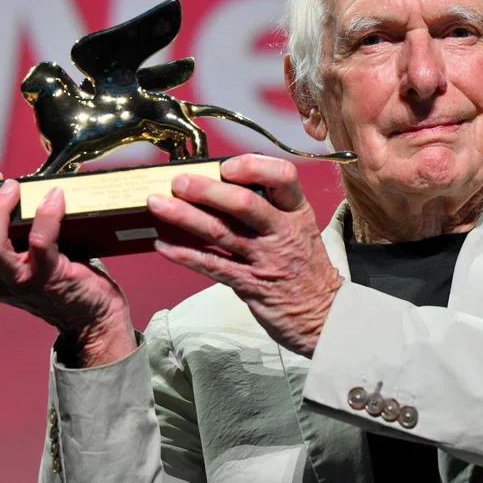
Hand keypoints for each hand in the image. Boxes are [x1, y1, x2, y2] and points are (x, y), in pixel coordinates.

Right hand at [0, 161, 135, 365]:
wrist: (97, 320)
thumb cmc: (71, 280)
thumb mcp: (37, 257)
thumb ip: (26, 232)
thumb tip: (35, 187)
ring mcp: (20, 284)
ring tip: (14, 186)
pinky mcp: (49, 280)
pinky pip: (40, 244)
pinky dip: (46, 216)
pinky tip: (56, 197)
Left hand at [147, 154, 342, 356]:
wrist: (325, 316)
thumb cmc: (307, 269)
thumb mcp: (301, 230)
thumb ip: (270, 209)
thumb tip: (221, 187)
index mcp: (297, 213)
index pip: (284, 176)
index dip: (253, 166)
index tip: (227, 166)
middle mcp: (282, 232)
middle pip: (243, 203)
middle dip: (206, 190)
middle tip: (178, 182)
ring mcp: (265, 259)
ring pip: (220, 232)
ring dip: (184, 216)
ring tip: (157, 204)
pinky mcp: (250, 285)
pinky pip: (211, 265)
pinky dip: (184, 254)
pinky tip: (163, 244)